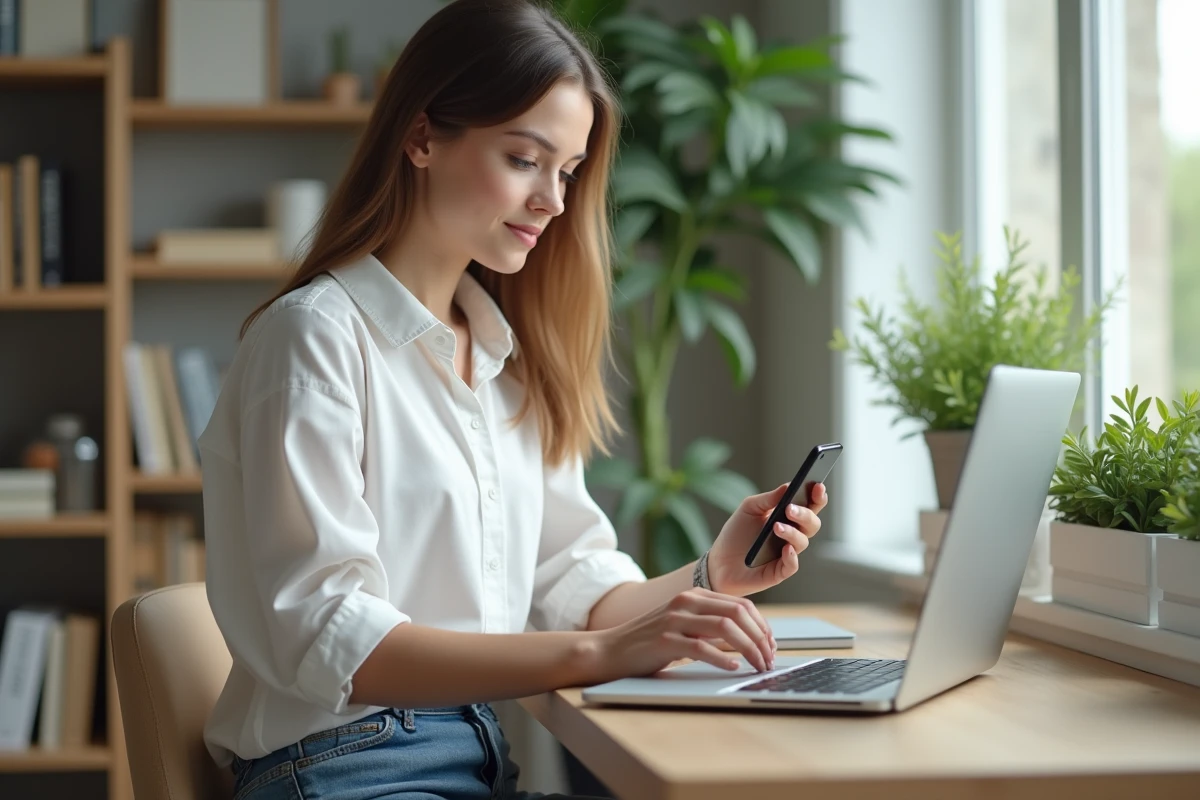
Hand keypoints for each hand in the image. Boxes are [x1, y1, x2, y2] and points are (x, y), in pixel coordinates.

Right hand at [585, 588, 776, 681]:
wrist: (610, 650)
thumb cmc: (650, 642)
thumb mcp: (684, 626)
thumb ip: (710, 625)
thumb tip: (749, 639)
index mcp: (693, 595)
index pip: (741, 604)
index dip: (762, 626)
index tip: (771, 646)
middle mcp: (685, 602)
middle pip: (737, 613)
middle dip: (760, 638)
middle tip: (769, 659)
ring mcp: (674, 620)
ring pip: (725, 628)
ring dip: (748, 649)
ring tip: (758, 666)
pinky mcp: (664, 640)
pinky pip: (701, 648)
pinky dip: (722, 659)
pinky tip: (732, 668)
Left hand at [705, 482, 826, 596]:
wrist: (719, 561)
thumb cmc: (736, 533)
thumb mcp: (749, 509)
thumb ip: (768, 498)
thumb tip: (788, 486)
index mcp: (788, 517)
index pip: (810, 505)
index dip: (818, 496)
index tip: (818, 486)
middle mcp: (792, 535)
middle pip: (812, 523)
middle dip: (805, 514)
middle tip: (790, 509)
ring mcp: (787, 553)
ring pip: (802, 542)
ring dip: (792, 533)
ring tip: (777, 526)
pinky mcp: (779, 572)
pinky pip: (792, 565)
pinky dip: (791, 556)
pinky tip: (785, 548)